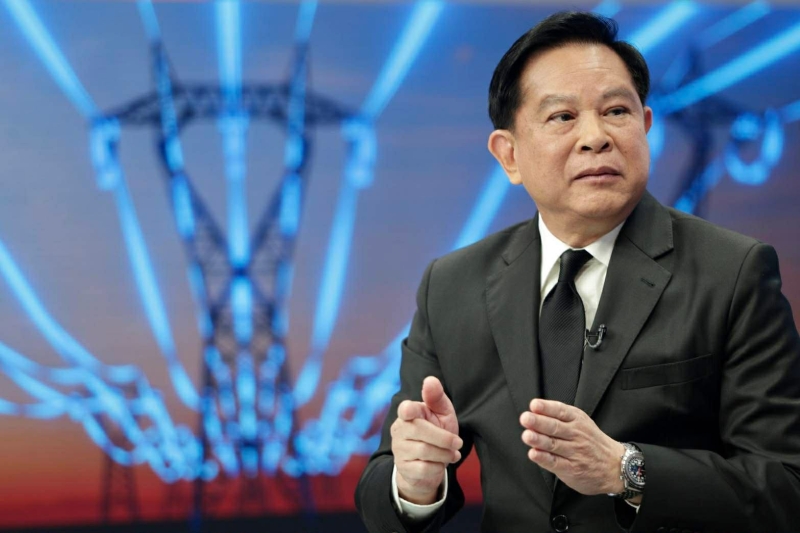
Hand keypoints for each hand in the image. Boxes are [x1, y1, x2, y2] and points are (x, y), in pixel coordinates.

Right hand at [391, 376, 461, 504]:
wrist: (428, 464)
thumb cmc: (437, 432)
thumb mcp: (442, 414)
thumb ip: (437, 397)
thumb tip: (430, 379)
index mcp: (408, 413)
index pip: (405, 409)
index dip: (408, 410)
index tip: (410, 411)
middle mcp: (399, 429)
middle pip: (421, 431)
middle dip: (445, 439)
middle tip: (458, 443)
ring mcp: (399, 449)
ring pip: (424, 451)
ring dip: (444, 454)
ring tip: (452, 454)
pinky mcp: (403, 467)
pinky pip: (423, 468)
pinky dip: (438, 467)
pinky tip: (441, 464)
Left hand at [519, 399, 625, 495]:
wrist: (615, 466)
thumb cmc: (592, 442)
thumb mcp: (582, 422)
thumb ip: (559, 416)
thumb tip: (534, 411)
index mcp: (577, 420)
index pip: (560, 411)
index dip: (546, 408)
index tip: (534, 405)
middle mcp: (576, 434)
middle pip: (555, 427)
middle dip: (539, 422)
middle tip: (526, 418)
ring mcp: (575, 452)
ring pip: (554, 444)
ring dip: (539, 440)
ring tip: (527, 435)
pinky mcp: (572, 469)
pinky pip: (555, 462)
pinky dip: (543, 458)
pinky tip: (534, 454)